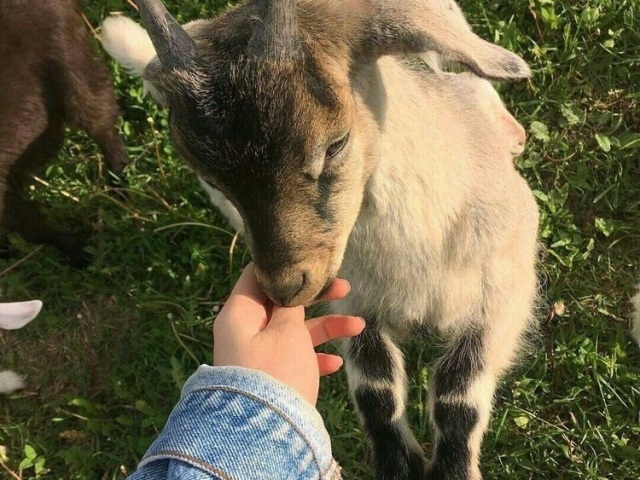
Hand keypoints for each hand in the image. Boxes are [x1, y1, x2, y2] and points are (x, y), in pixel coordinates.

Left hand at [213, 264, 364, 404]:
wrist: (263, 433)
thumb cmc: (275, 371)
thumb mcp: (286, 330)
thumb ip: (291, 304)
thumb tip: (289, 288)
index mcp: (240, 313)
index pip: (256, 276)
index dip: (284, 267)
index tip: (309, 261)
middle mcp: (245, 331)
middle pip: (281, 303)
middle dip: (315, 297)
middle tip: (344, 286)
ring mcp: (258, 355)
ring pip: (294, 331)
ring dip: (326, 328)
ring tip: (359, 326)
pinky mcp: (271, 377)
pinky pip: (295, 358)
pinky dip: (315, 357)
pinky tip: (336, 363)